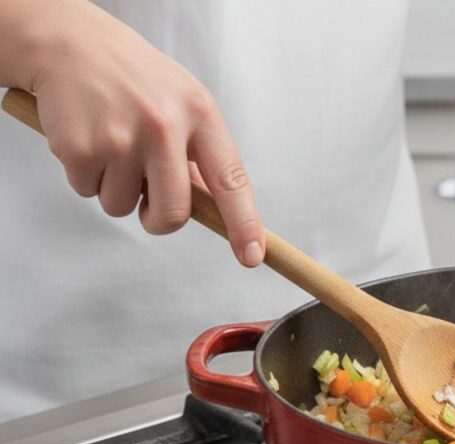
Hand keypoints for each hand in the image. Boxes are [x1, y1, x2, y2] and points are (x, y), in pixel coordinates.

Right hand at [2, 0, 263, 266]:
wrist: (70, 44)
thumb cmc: (134, 78)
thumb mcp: (182, 103)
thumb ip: (199, 154)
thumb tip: (214, 208)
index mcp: (200, 114)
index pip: (231, 180)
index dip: (244, 223)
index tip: (253, 255)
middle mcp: (165, 125)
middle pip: (174, 213)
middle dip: (158, 219)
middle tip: (147, 198)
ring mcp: (121, 137)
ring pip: (122, 207)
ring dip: (115, 189)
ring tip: (112, 144)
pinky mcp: (80, 147)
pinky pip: (87, 191)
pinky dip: (85, 175)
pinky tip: (88, 138)